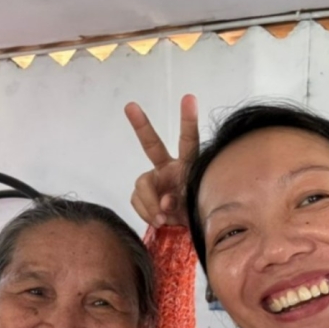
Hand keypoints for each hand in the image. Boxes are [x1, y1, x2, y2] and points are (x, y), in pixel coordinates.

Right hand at [124, 94, 199, 228]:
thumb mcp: (196, 206)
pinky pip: (137, 201)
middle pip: (152, 145)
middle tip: (130, 106)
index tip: (189, 98)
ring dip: (149, 204)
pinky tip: (157, 219)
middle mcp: (168, 168)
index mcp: (187, 164)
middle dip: (142, 125)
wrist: (187, 229)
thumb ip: (182, 201)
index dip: (188, 120)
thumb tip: (164, 203)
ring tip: (162, 218)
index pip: (188, 141)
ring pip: (141, 185)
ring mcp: (154, 180)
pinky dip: (146, 213)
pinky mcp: (142, 194)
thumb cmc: (197, 211)